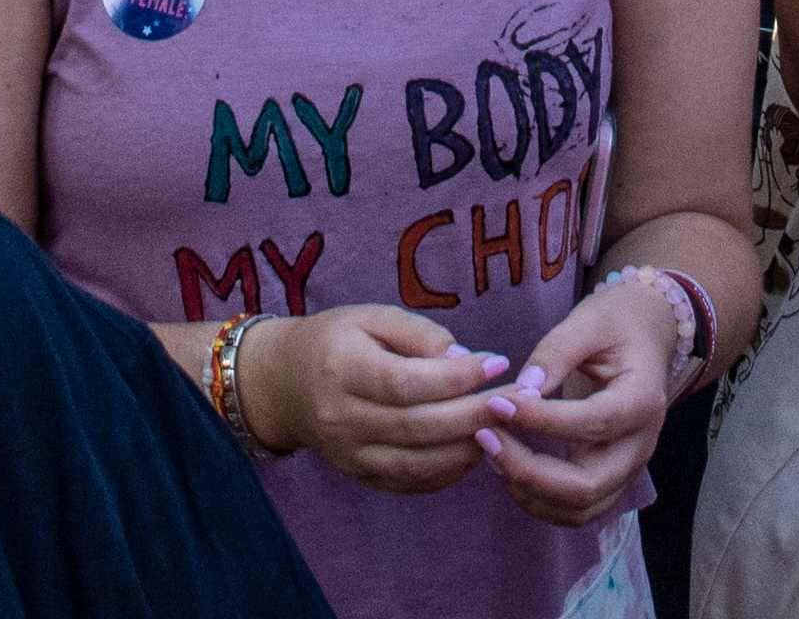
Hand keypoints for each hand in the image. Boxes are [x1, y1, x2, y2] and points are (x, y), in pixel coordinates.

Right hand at [266, 302, 510, 492]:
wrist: (283, 384)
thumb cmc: (335, 340)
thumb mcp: (371, 317)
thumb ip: (420, 335)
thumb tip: (466, 361)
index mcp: (343, 370)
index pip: (408, 382)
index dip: (458, 377)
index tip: (498, 362)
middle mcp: (343, 418)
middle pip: (418, 426)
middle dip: (474, 415)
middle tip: (515, 401)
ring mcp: (349, 454)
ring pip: (417, 463)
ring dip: (467, 449)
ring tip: (502, 427)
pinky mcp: (358, 475)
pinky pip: (410, 482)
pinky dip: (447, 471)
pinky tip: (474, 450)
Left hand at [474, 273, 686, 524]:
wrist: (645, 336)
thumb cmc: (617, 324)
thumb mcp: (589, 321)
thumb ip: (556, 352)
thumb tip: (521, 390)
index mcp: (642, 401)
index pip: (593, 424)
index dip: (541, 420)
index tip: (497, 403)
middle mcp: (640, 446)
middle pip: (587, 486)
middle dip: (529, 471)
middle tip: (485, 437)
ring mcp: (627, 469)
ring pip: (579, 509)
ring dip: (529, 491)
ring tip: (492, 451)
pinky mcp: (609, 479)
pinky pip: (574, 510)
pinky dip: (537, 500)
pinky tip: (508, 466)